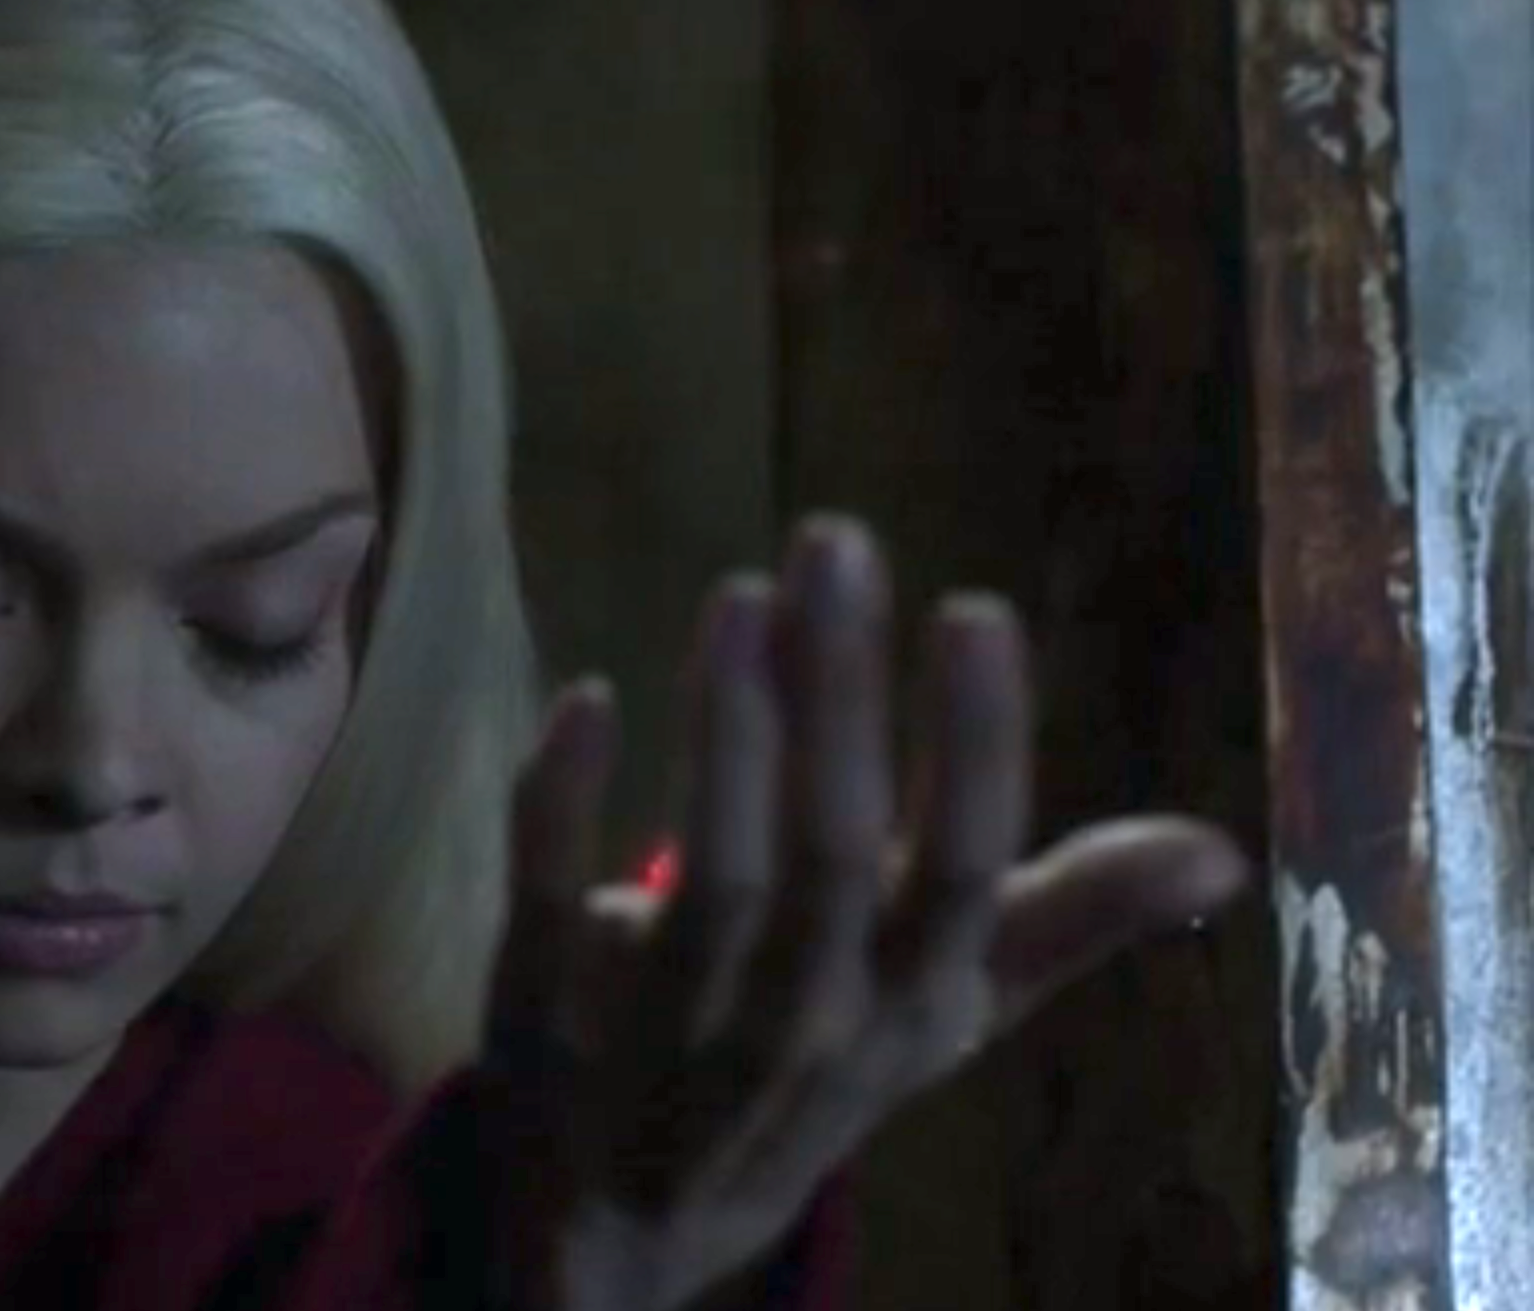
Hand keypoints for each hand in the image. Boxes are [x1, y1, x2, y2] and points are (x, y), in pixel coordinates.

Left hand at [480, 515, 1248, 1310]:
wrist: (628, 1224)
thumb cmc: (811, 1070)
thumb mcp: (945, 1014)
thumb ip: (1068, 921)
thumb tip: (1223, 853)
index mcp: (907, 1004)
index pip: (959, 876)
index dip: (974, 750)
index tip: (974, 609)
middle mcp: (801, 1020)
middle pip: (830, 853)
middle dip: (837, 696)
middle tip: (836, 538)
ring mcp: (666, 1018)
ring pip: (708, 876)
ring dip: (724, 730)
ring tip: (740, 593)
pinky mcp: (540, 1002)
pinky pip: (549, 896)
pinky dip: (563, 801)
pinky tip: (588, 696)